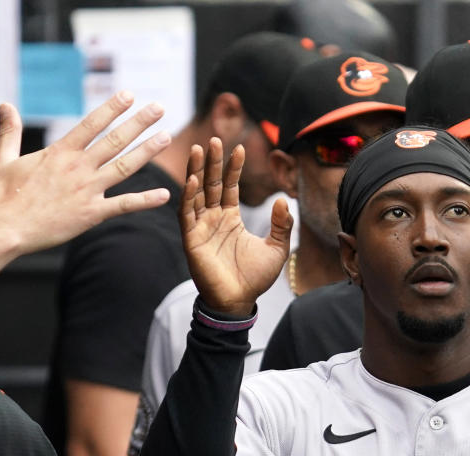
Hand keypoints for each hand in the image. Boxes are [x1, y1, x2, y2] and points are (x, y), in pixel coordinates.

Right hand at [0, 91, 171, 252]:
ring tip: (167, 137)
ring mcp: (87, 190)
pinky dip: (145, 200)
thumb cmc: (6, 196)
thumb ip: (11, 132)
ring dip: (147, 151)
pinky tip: (165, 195)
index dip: (111, 108)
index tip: (129, 95)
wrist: (7, 229)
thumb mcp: (5, 159)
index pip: (91, 124)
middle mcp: (78, 168)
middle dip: (138, 123)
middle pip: (114, 140)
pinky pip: (124, 205)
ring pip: (124, 166)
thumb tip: (5, 105)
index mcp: (60, 153)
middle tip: (159, 108)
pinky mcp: (92, 213)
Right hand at [179, 139, 292, 315]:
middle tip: (213, 139)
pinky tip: (192, 180)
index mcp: (230, 218)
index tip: (238, 147)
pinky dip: (189, 196)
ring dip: (196, 172)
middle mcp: (213, 219)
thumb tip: (282, 200)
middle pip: (211, 184)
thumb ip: (281, 224)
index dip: (233, 168)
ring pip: (196, 193)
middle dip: (212, 162)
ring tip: (198, 149)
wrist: (239, 302)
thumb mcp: (276, 248)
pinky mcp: (191, 239)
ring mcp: (200, 228)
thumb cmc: (255, 278)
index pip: (229, 186)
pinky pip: (188, 214)